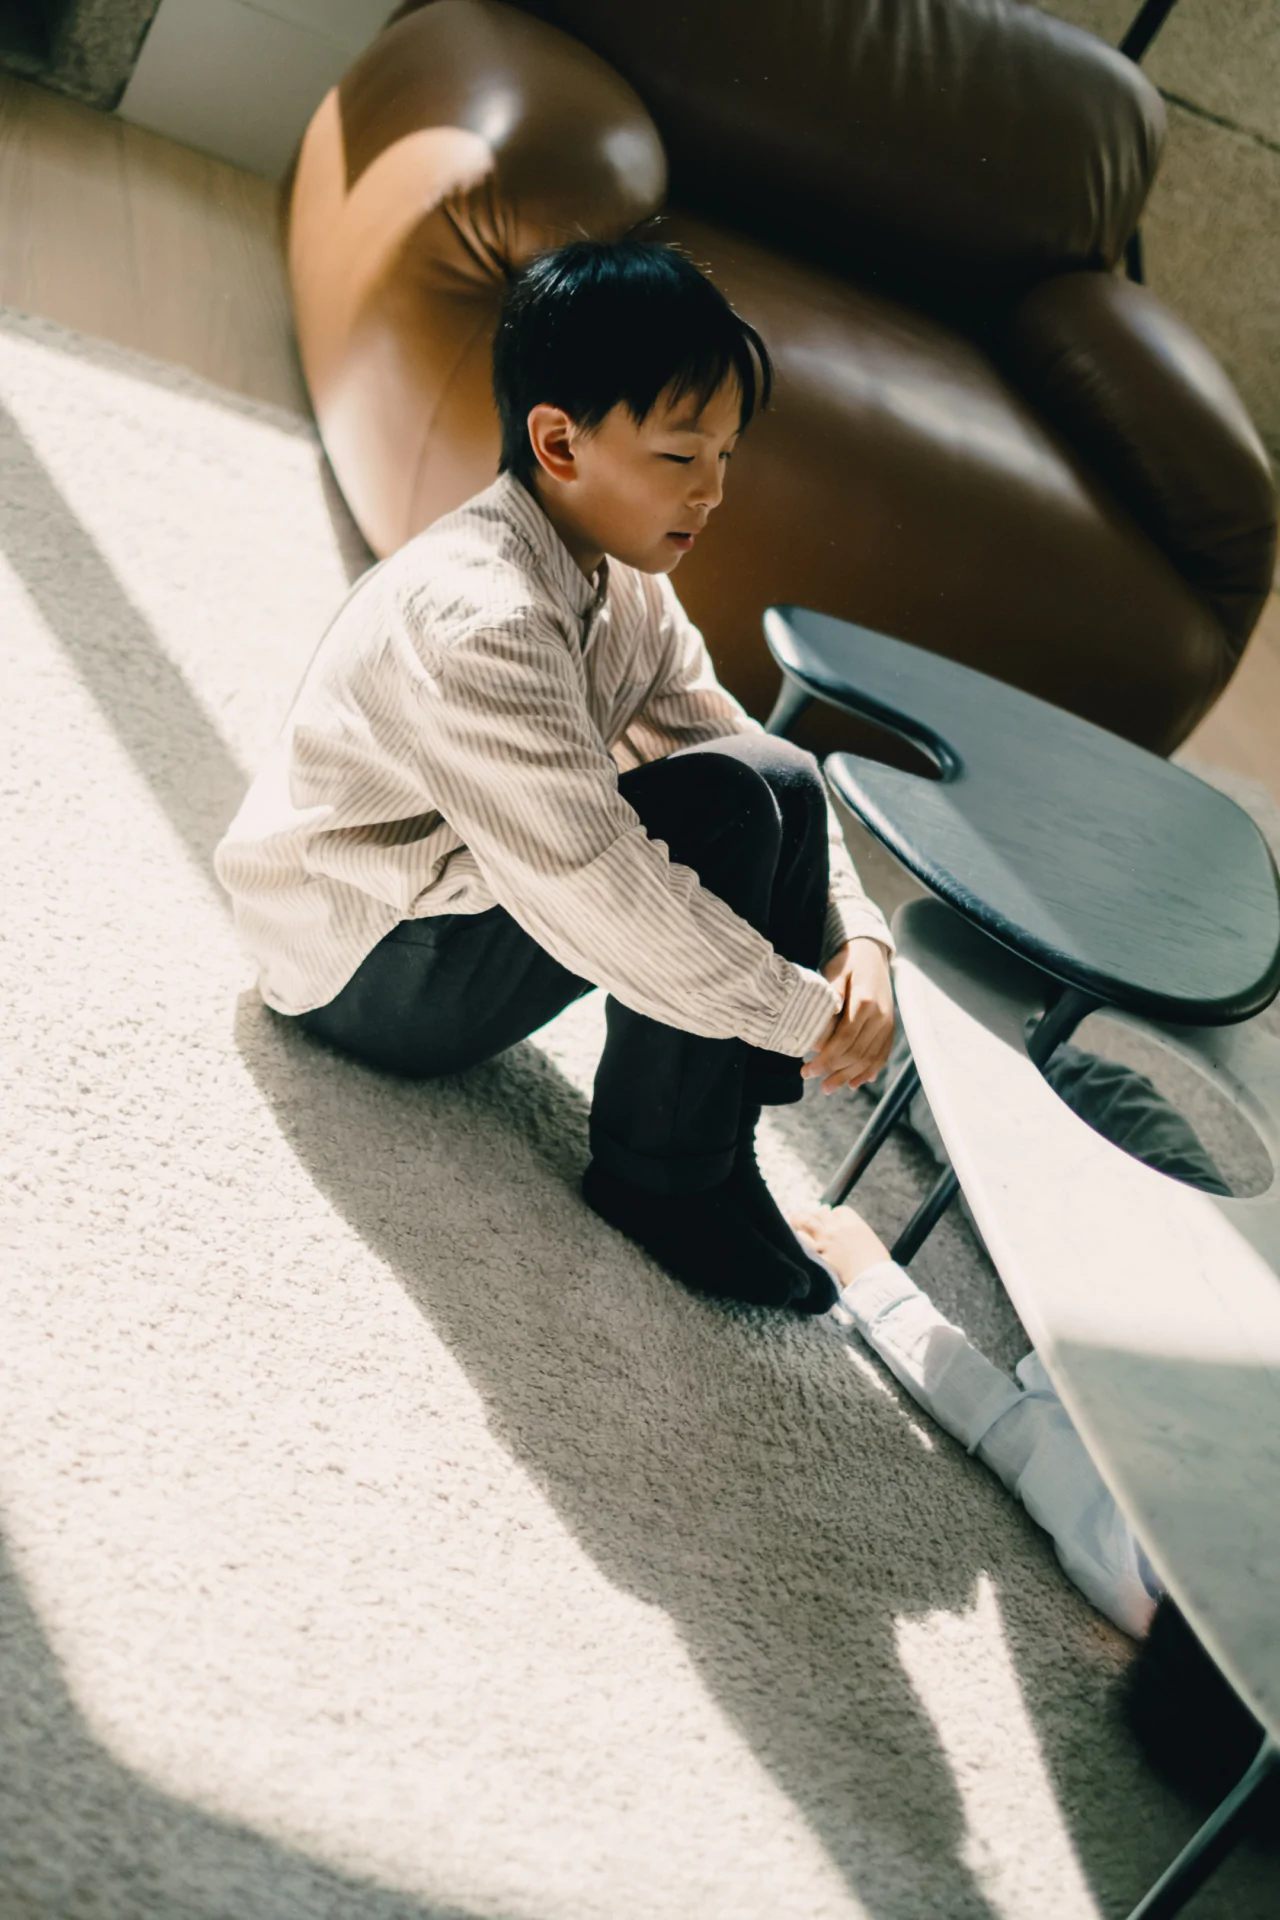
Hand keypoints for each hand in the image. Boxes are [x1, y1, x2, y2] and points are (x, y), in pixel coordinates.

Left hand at [790, 1202, 889, 1287]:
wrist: (872, 1280)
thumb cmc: (877, 1263)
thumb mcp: (870, 1239)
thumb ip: (857, 1231)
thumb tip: (849, 1230)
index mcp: (853, 1223)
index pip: (838, 1210)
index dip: (834, 1214)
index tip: (832, 1219)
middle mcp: (837, 1228)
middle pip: (821, 1213)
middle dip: (816, 1214)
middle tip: (811, 1217)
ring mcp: (826, 1240)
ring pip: (808, 1222)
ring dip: (801, 1219)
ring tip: (794, 1218)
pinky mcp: (819, 1255)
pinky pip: (804, 1241)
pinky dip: (799, 1236)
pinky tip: (796, 1235)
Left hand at [801, 937, 893, 1094]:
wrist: (872, 953)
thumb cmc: (848, 962)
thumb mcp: (834, 972)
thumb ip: (830, 996)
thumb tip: (822, 1023)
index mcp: (865, 1003)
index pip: (844, 1041)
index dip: (825, 1060)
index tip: (807, 1070)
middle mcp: (880, 1016)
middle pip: (856, 1054)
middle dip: (834, 1072)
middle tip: (814, 1081)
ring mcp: (888, 1023)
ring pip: (870, 1059)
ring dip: (849, 1076)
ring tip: (830, 1087)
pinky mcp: (890, 1027)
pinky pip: (882, 1054)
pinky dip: (869, 1071)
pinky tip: (856, 1082)